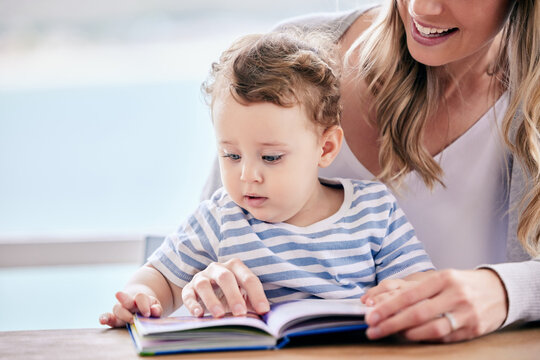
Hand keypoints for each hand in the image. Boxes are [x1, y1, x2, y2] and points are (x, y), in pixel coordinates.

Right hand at [99, 291, 162, 327]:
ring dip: (121, 314)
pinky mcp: (114, 318)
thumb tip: (154, 310)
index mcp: (140, 299)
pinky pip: (107, 316)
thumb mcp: (155, 307)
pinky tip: (103, 321)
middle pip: (126, 300)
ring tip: (129, 320)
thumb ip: (156, 309)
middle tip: (132, 309)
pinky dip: (104, 318)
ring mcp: (120, 310)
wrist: (139, 307)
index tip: (147, 314)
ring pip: (117, 308)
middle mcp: (128, 303)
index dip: (144, 305)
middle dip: (125, 300)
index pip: (140, 297)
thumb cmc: (149, 309)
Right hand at [181, 258, 269, 317]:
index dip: (257, 294)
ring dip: (211, 300)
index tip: (263, 310)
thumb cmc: (230, 293)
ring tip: (219, 315)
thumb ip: (253, 303)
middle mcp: (217, 268)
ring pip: (204, 284)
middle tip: (240, 313)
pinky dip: (192, 304)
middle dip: (234, 295)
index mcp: (235, 267)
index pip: (248, 278)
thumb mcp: (243, 295)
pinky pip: (188, 294)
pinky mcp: (189, 288)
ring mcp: (201, 276)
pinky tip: (199, 314)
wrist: (204, 290)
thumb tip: (266, 315)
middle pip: (226, 277)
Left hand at [364, 269, 507, 341]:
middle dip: (392, 323)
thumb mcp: (440, 277)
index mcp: (443, 278)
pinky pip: (445, 337)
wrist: (500, 290)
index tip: (371, 316)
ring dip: (407, 334)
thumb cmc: (461, 283)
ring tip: (391, 334)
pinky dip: (426, 338)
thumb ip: (414, 288)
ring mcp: (466, 313)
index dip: (388, 307)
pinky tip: (412, 337)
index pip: (410, 294)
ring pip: (432, 328)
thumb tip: (381, 300)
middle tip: (373, 330)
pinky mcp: (473, 329)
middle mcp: (455, 295)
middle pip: (417, 313)